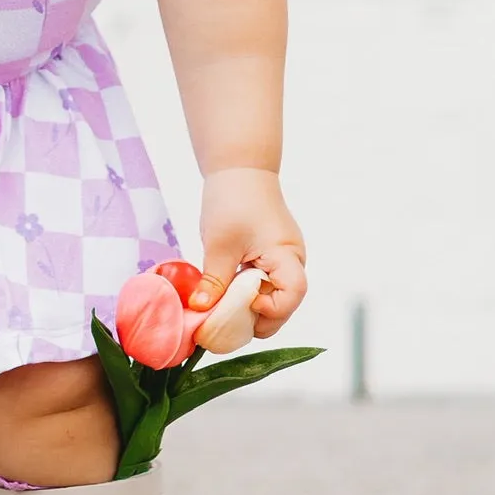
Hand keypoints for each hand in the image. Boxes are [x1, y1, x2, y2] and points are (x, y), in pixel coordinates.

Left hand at [189, 167, 306, 336]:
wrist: (240, 170)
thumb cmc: (233, 200)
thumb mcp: (219, 243)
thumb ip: (214, 280)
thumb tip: (201, 310)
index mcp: (286, 255)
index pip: (293, 295)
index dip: (270, 309)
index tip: (240, 305)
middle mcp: (292, 261)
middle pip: (286, 303)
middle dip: (259, 319)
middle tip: (226, 324)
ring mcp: (283, 259)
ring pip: (274, 297)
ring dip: (251, 308)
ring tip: (222, 312)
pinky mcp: (271, 257)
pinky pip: (265, 284)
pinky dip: (248, 294)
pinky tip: (225, 296)